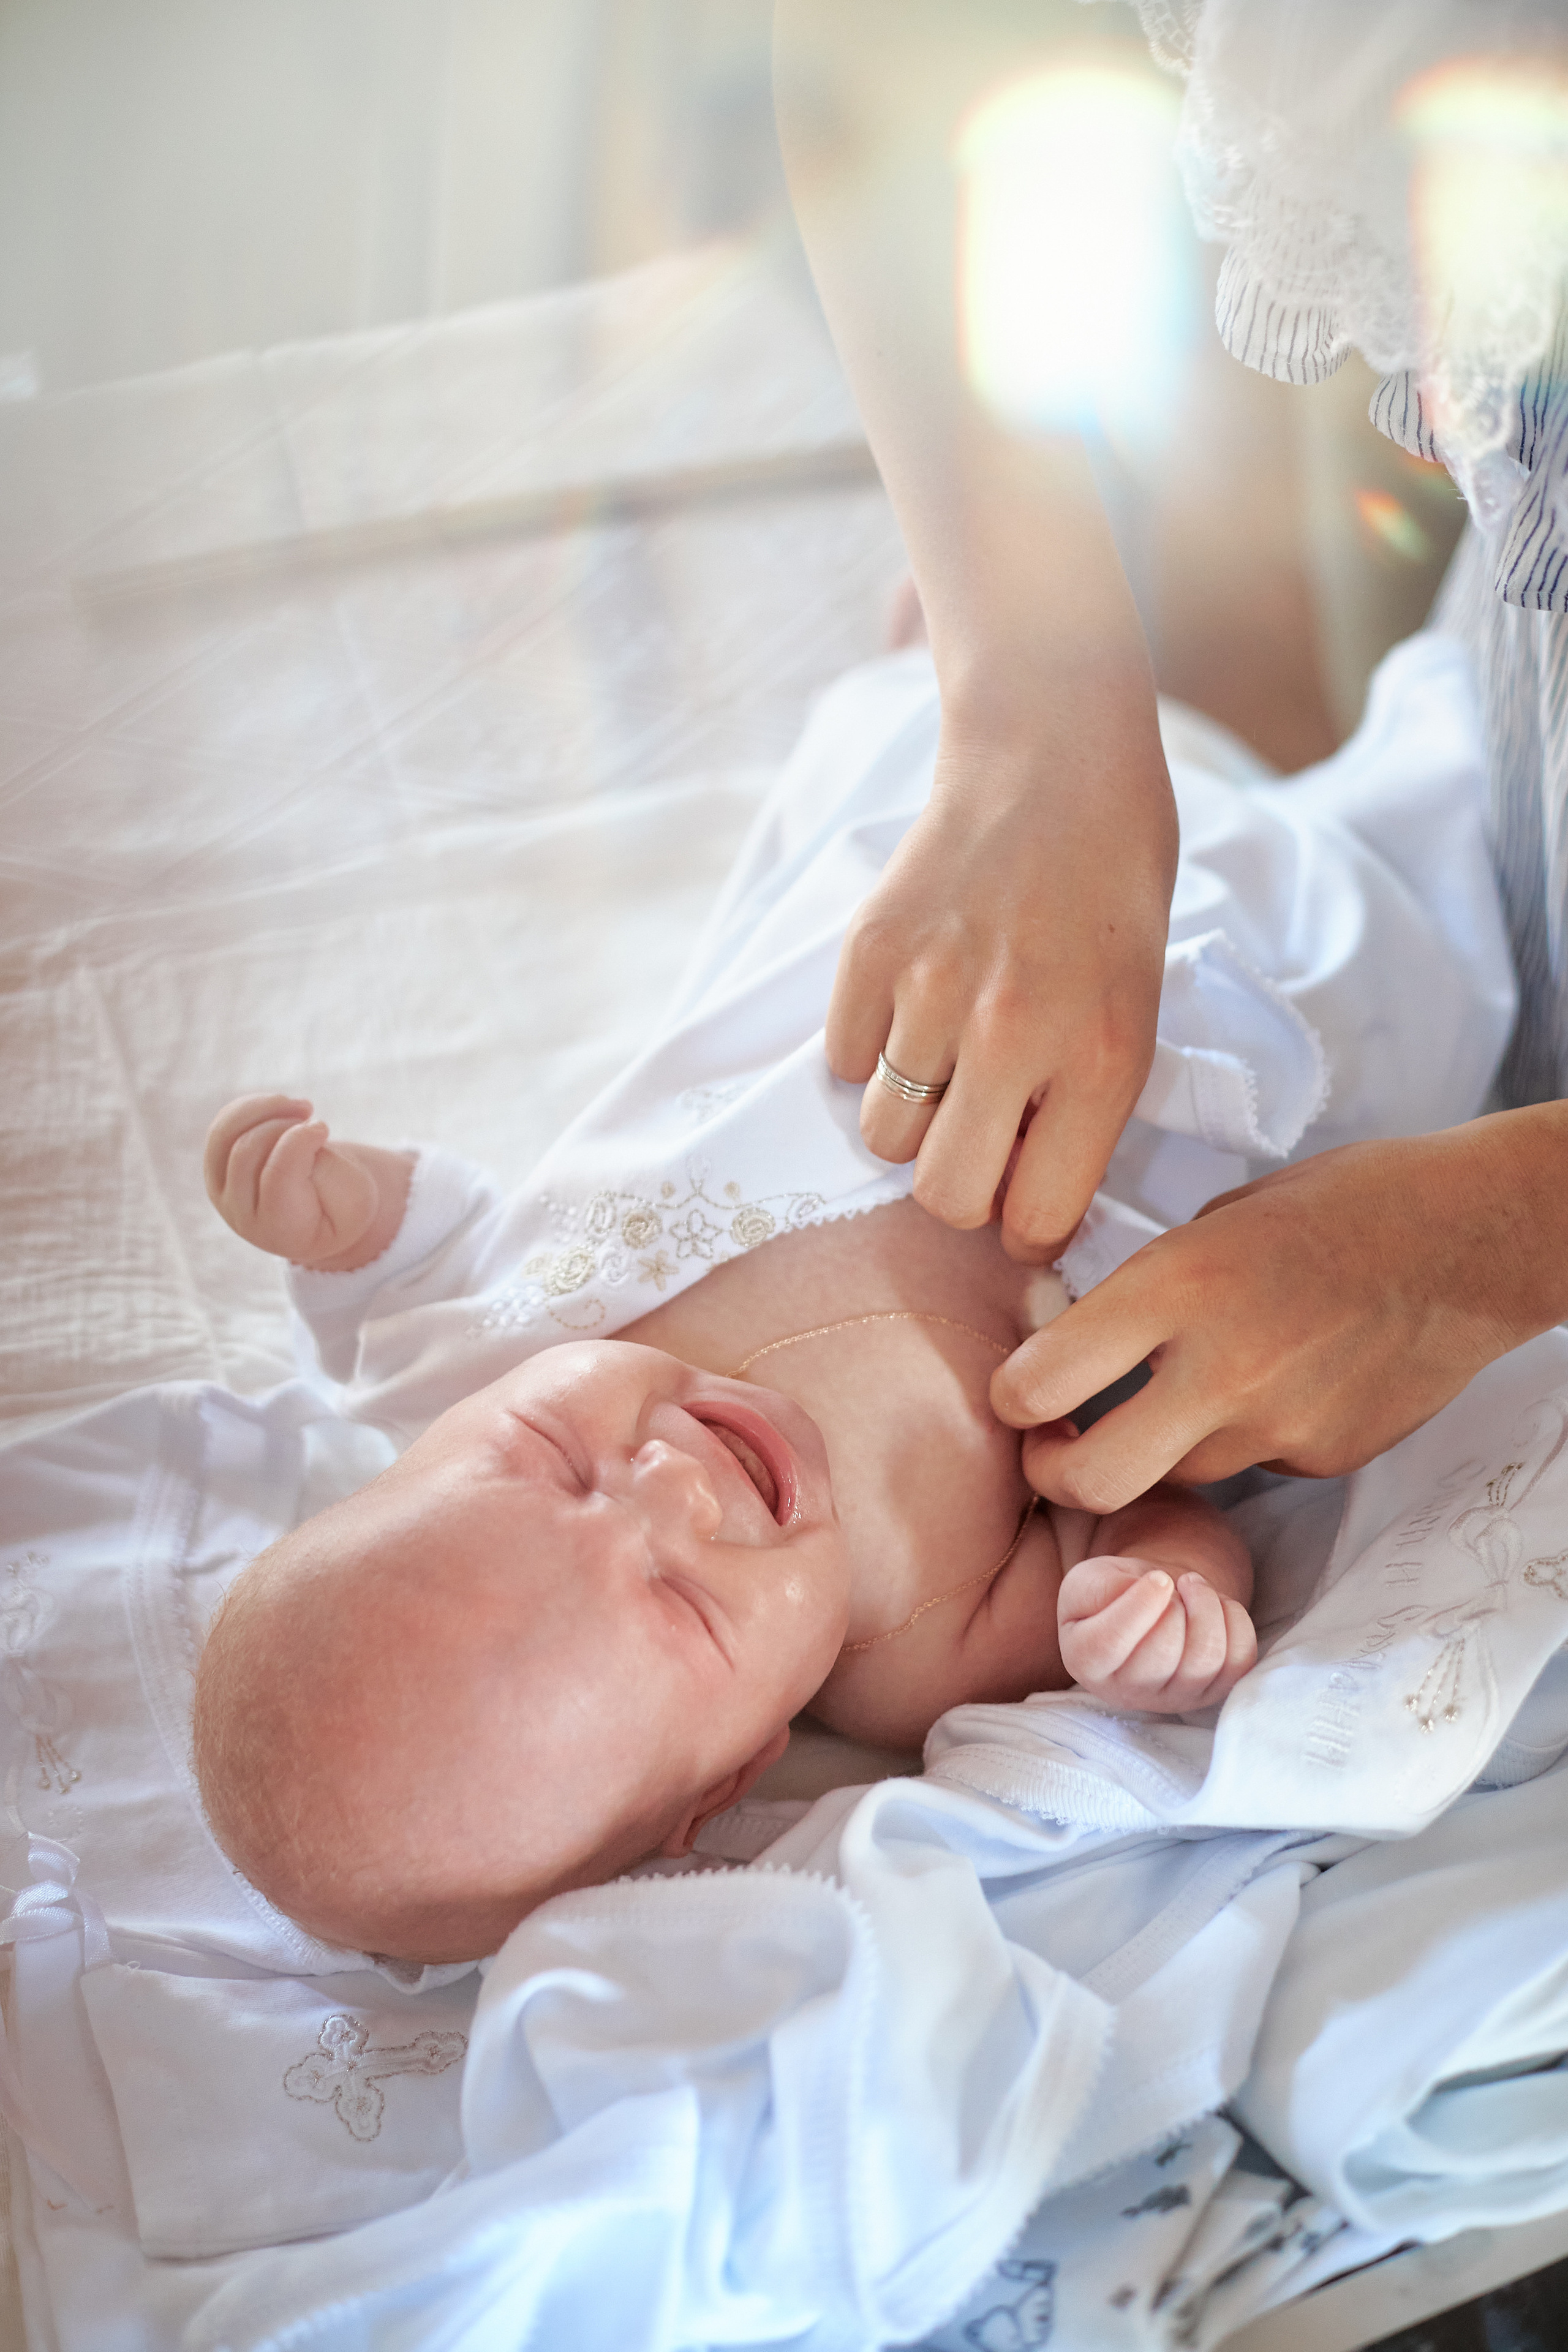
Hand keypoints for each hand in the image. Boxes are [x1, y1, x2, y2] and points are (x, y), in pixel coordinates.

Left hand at [203, 1094, 408, 1271]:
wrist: (322, 1213)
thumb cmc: (343, 1206)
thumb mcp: (355, 1199)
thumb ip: (330, 1172)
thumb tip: (299, 1131)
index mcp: (281, 1229)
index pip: (276, 1176)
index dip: (299, 1141)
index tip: (323, 1127)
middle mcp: (242, 1214)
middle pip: (245, 1152)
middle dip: (281, 1124)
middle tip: (313, 1118)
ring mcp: (222, 1192)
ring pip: (223, 1136)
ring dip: (263, 1109)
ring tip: (300, 1107)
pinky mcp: (217, 1169)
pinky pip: (222, 1127)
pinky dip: (253, 1108)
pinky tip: (284, 1108)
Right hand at [826, 706, 1175, 1262]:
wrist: (1054, 764)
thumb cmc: (1110, 895)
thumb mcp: (1135, 1013)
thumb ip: (1081, 1112)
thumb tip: (1020, 1206)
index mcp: (1101, 1059)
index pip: (1035, 1216)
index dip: (1025, 1227)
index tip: (1022, 1207)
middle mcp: (1013, 1035)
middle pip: (942, 1196)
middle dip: (958, 1189)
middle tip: (976, 1142)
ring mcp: (932, 992)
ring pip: (883, 1135)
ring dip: (911, 1116)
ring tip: (946, 1057)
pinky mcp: (870, 953)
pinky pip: (843, 1060)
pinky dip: (870, 1049)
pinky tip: (915, 1000)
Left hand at [992, 1111, 1567, 1514]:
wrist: (1472, 1239)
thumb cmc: (1344, 1204)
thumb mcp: (1217, 1219)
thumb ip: (1149, 1287)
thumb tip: (1084, 1336)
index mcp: (1179, 1286)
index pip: (1041, 1380)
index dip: (1013, 1396)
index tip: (1018, 1389)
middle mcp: (1220, 1370)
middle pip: (1090, 1477)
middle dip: (1055, 1473)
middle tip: (1054, 1448)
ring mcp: (1276, 1426)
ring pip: (1171, 1477)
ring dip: (1154, 1452)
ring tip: (1181, 1395)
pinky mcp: (1323, 1457)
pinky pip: (1249, 1464)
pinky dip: (1241, 1438)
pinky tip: (1277, 1384)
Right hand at [1057, 1556, 1256, 1712]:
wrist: (1150, 1602)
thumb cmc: (1114, 1591)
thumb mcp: (1089, 1579)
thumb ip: (1100, 1587)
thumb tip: (1151, 1594)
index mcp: (1086, 1661)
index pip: (1108, 1644)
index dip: (1138, 1606)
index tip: (1156, 1578)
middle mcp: (1128, 1691)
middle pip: (1163, 1653)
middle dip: (1176, 1604)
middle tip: (1171, 1583)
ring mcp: (1174, 1697)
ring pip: (1206, 1658)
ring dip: (1207, 1607)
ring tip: (1193, 1586)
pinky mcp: (1213, 1692)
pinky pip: (1239, 1660)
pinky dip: (1235, 1621)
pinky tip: (1215, 1606)